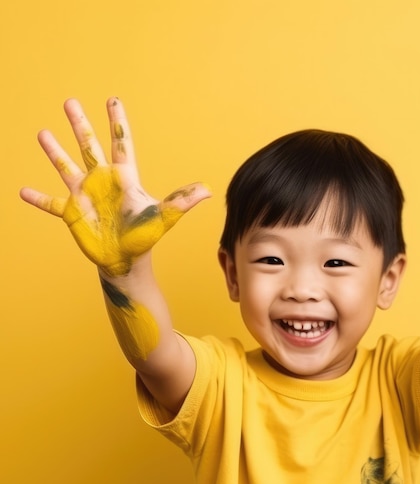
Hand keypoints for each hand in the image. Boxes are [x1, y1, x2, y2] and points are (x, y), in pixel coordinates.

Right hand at [20, 98, 210, 275]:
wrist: (126, 260)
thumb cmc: (145, 238)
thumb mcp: (163, 217)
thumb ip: (182, 201)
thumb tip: (208, 189)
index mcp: (124, 178)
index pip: (121, 144)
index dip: (117, 122)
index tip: (112, 99)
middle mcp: (102, 181)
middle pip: (89, 146)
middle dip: (80, 124)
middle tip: (69, 101)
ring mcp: (86, 195)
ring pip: (67, 166)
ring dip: (55, 151)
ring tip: (42, 133)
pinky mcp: (72, 213)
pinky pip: (51, 203)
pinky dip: (37, 198)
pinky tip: (22, 192)